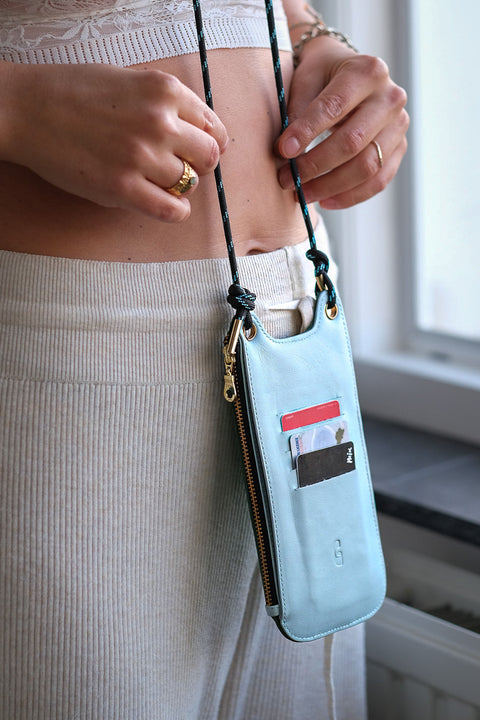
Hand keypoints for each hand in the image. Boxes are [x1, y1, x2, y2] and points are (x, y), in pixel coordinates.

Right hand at [0, 62, 227, 221]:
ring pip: (190, 184)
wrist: (28, 109)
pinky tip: (163, 204)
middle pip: (209, 158)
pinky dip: (175, 212)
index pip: (214, 128)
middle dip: (199, 166)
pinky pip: (172, 211)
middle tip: (179, 167)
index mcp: (164, 90)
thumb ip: (167, 103)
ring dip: (179, 187)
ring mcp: (141, 156)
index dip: (209, 143)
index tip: (197, 151)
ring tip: (156, 180)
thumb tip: (204, 133)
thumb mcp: (130, 79)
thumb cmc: (75, 93)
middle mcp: (159, 122)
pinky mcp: (123, 188)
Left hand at [276, 39, 408, 208]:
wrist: (350, 74)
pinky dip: (350, 196)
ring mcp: (398, 125)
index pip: (333, 107)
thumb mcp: (306, 79)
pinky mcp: (398, 148)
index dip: (306, 131)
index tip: (282, 151)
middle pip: (353, 142)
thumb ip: (298, 109)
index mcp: (367, 71)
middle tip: (287, 179)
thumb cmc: (323, 76)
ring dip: (330, 187)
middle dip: (315, 166)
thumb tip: (286, 151)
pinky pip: (378, 181)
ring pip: (367, 167)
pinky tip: (325, 201)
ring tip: (302, 194)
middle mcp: (390, 98)